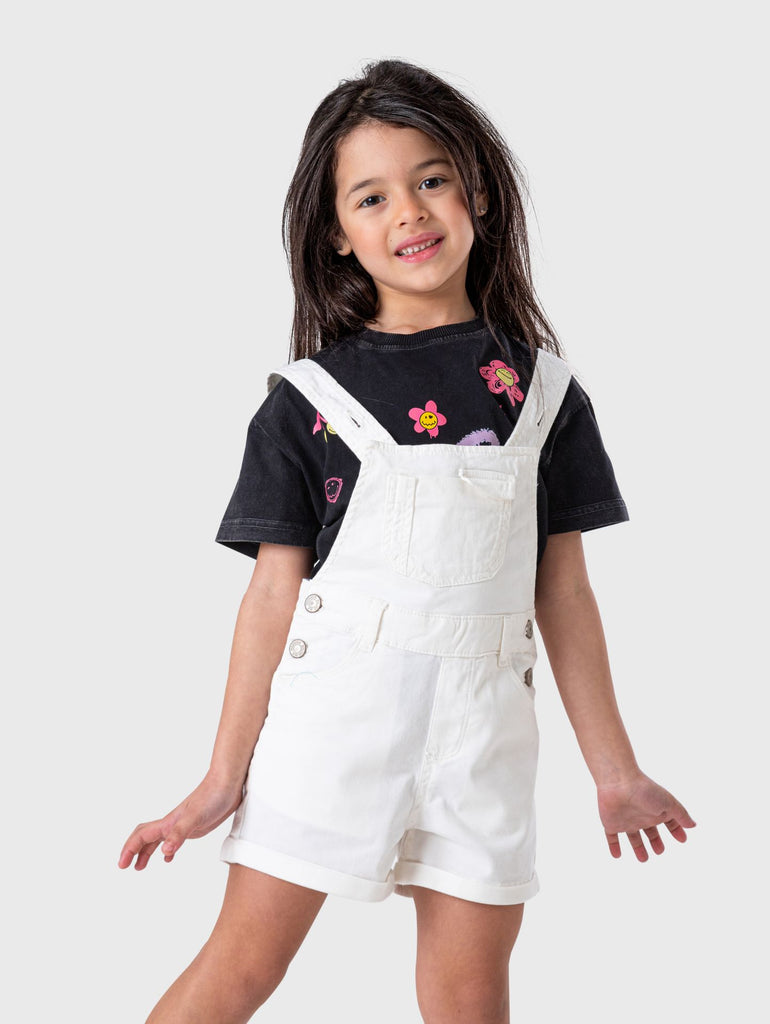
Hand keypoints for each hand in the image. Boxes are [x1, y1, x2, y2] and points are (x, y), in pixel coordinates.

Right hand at [118, 772, 243, 869]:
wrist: (227, 783)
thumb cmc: (212, 796)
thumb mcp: (196, 817)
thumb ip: (179, 834)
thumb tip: (164, 851)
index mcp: (169, 822)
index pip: (141, 836)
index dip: (129, 850)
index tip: (122, 865)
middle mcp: (172, 823)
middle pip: (144, 837)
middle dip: (132, 851)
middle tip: (124, 866)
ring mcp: (182, 824)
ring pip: (157, 839)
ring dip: (146, 852)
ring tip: (139, 866)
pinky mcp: (193, 826)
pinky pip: (174, 839)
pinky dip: (167, 850)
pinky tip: (168, 857)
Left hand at [597, 771, 695, 861]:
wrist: (618, 782)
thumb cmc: (645, 790)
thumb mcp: (668, 803)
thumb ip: (681, 815)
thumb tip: (693, 825)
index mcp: (656, 810)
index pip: (668, 822)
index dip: (675, 830)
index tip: (682, 840)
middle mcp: (641, 815)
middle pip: (650, 831)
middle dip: (655, 841)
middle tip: (660, 851)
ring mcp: (626, 819)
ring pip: (632, 836)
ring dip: (638, 847)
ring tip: (643, 859)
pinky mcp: (611, 823)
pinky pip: (611, 837)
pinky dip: (613, 846)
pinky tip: (617, 855)